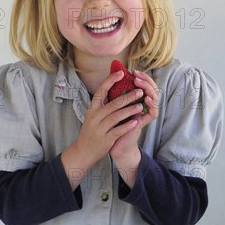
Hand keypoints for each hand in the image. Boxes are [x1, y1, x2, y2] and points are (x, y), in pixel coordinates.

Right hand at [60, 71, 144, 189]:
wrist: (83, 151)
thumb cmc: (91, 131)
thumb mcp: (93, 116)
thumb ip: (103, 105)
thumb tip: (115, 89)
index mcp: (92, 109)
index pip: (101, 91)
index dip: (111, 80)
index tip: (121, 73)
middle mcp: (95, 117)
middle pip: (113, 104)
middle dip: (128, 96)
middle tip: (140, 91)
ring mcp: (100, 128)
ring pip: (116, 116)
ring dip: (130, 110)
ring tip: (141, 105)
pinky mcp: (106, 139)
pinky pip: (118, 131)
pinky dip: (127, 126)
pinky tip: (136, 122)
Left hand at [109, 69, 158, 185]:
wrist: (113, 145)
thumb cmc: (111, 126)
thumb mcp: (111, 108)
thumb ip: (114, 95)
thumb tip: (110, 76)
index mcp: (135, 101)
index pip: (143, 85)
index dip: (141, 77)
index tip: (132, 71)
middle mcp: (142, 106)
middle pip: (151, 89)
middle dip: (145, 80)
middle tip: (137, 75)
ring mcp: (144, 115)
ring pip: (154, 98)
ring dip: (148, 89)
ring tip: (140, 84)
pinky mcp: (144, 124)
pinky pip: (153, 113)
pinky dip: (151, 105)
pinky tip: (146, 99)